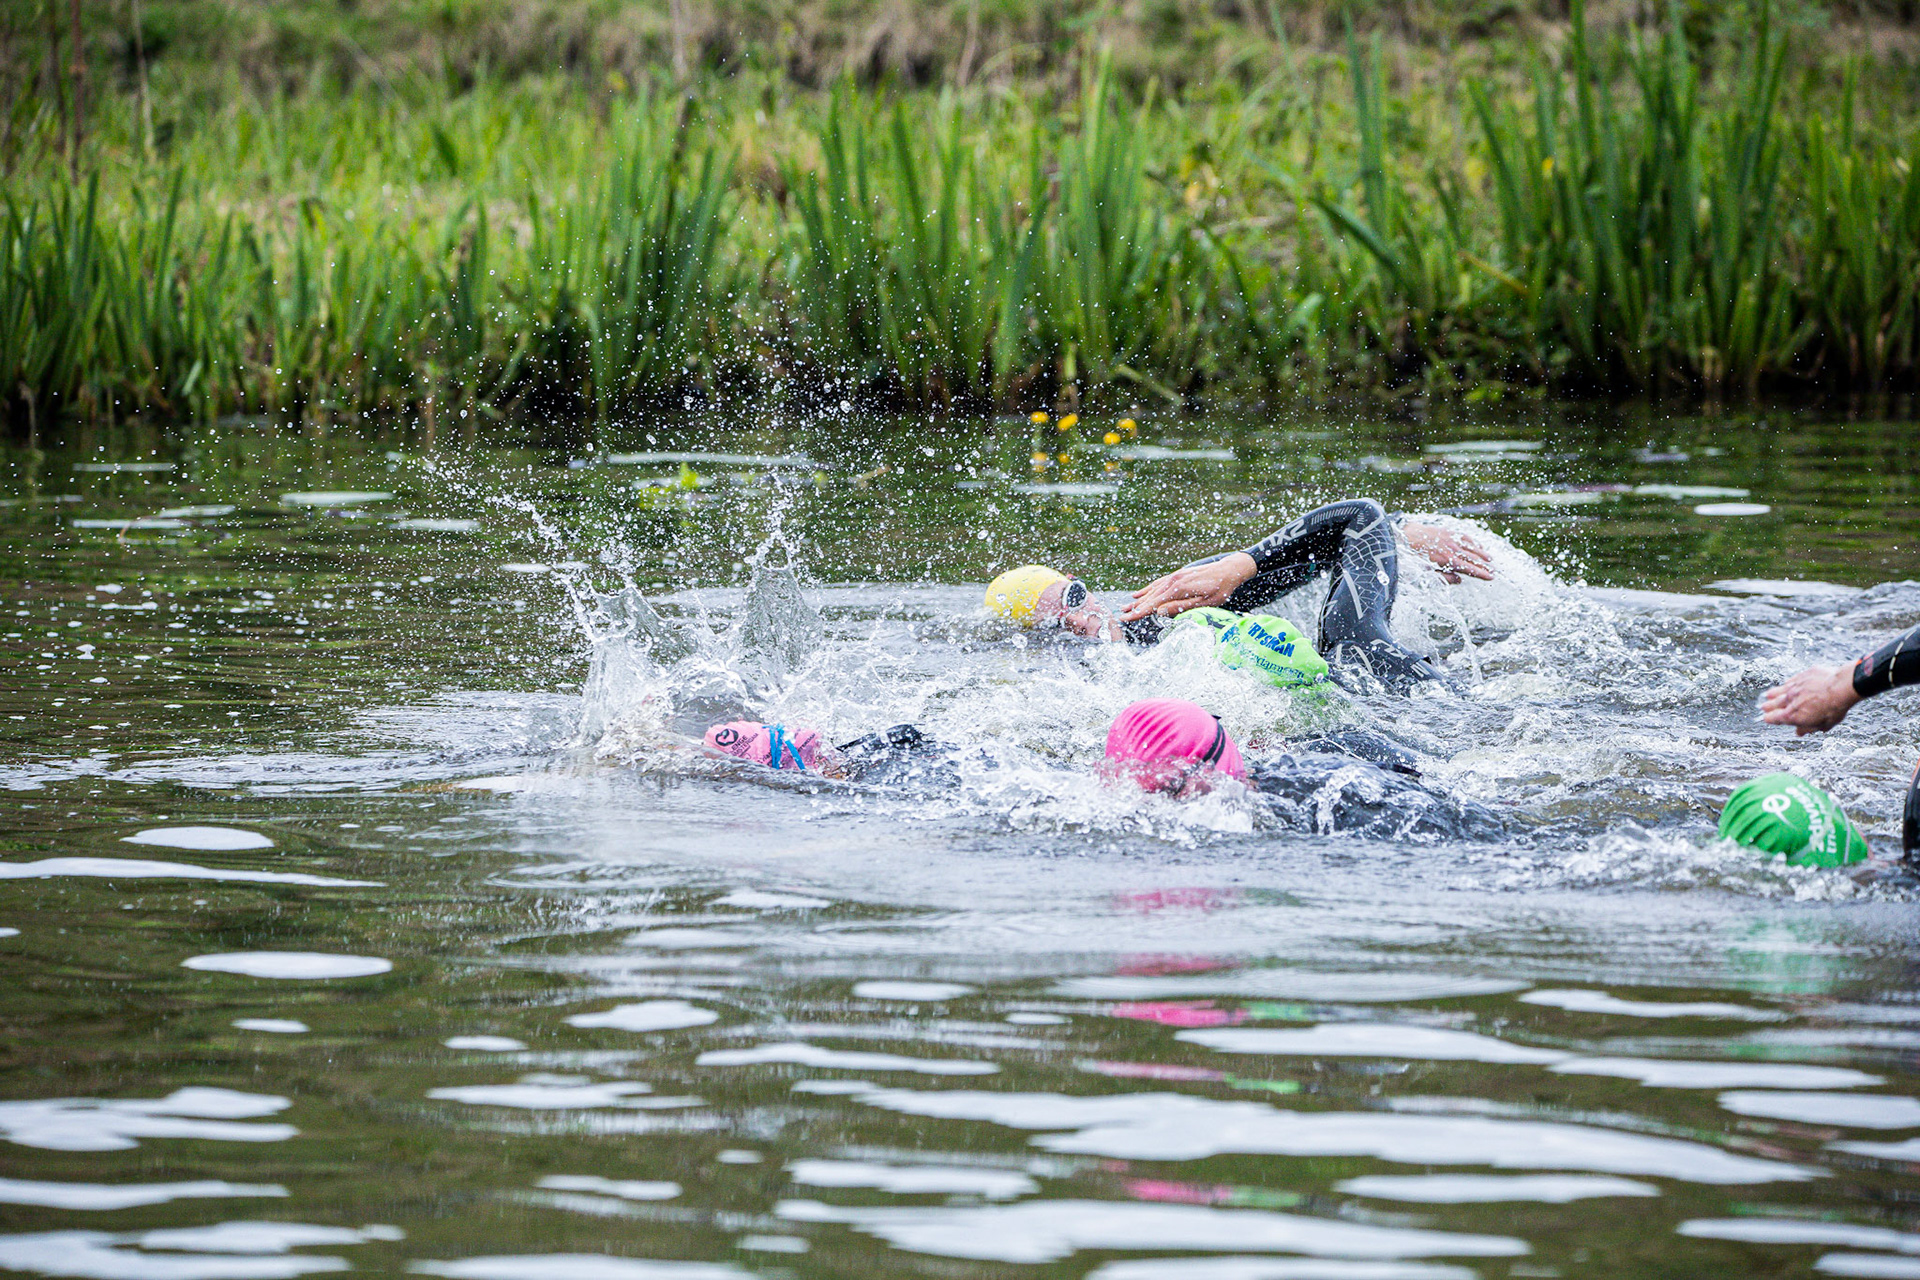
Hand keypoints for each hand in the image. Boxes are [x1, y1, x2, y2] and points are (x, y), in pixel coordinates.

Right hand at [1122, 552, 1257, 620]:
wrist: (1230, 569)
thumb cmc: (1220, 588)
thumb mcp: (1204, 603)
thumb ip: (1180, 607)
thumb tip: (1159, 612)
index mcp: (1178, 589)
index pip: (1153, 604)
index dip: (1138, 613)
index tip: (1125, 619)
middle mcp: (1173, 581)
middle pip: (1149, 597)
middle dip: (1135, 607)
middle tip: (1120, 616)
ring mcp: (1174, 576)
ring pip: (1152, 590)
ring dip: (1138, 599)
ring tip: (1125, 607)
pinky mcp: (1177, 575)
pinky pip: (1158, 583)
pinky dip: (1147, 589)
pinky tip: (1139, 593)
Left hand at [1402, 523, 1492, 582]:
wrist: (1401, 537)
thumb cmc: (1410, 558)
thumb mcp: (1424, 573)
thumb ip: (1443, 578)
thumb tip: (1460, 580)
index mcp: (1446, 560)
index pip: (1469, 568)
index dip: (1481, 573)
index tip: (1491, 577)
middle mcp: (1451, 548)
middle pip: (1472, 558)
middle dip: (1484, 565)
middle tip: (1494, 572)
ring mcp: (1450, 538)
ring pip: (1471, 546)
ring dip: (1481, 553)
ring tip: (1490, 560)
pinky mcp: (1447, 531)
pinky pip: (1464, 536)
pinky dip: (1473, 542)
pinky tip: (1478, 546)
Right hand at [1761, 663, 1862, 735]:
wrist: (1841, 686)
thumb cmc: (1835, 706)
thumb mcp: (1823, 724)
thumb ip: (1808, 728)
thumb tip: (1800, 732)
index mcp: (1793, 715)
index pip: (1773, 718)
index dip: (1769, 719)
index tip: (1767, 719)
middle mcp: (1790, 700)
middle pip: (1772, 704)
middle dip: (1767, 707)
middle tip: (1764, 707)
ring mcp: (1794, 687)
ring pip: (1778, 691)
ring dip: (1772, 694)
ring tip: (1768, 695)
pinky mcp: (1801, 676)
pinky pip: (1789, 681)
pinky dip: (1786, 684)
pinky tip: (1786, 684)